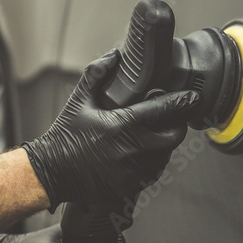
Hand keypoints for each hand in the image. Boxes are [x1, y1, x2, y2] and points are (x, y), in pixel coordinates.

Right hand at [22, 49, 197, 210]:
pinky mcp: (129, 187)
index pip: (165, 111)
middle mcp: (132, 150)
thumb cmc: (64, 135)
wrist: (50, 172)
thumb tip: (115, 54)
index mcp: (123, 125)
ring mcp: (132, 171)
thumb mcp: (79, 100)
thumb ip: (98, 74)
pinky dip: (154, 162)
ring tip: (155, 134)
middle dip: (177, 125)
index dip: (182, 102)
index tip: (192, 97)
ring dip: (165, 144)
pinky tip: (144, 153)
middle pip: (174, 136)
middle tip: (173, 117)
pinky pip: (153, 173)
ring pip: (165, 156)